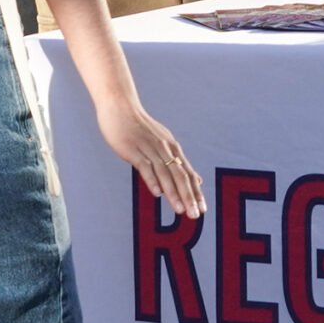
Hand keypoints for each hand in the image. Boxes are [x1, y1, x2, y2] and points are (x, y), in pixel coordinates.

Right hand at [98, 99, 203, 217]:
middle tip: (195, 215)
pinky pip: (145, 166)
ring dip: (174, 193)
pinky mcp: (133, 149)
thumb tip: (197, 180)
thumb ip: (178, 162)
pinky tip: (157, 194)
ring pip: (165, 174)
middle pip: (180, 176)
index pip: (188, 174)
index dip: (196, 193)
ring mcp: (149, 148)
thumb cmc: (140, 128)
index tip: (203, 210)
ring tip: (180, 210)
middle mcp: (165, 149)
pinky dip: (152, 180)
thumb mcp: (163, 143)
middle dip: (189, 197)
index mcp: (172, 149)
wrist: (120, 106)